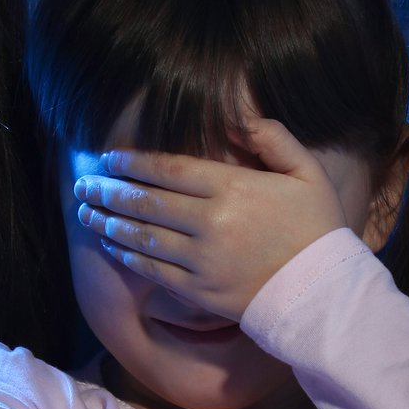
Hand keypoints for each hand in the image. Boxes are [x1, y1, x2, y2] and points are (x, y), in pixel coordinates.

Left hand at [70, 120, 351, 320]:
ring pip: (141, 236)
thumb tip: (240, 116)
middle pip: (145, 202)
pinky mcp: (199, 291)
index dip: (132, 163)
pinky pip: (152, 270)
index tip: (110, 159)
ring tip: (86, 212)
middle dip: (108, 191)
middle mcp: (211, 222)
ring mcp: (202, 259)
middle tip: (85, 184)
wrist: (323, 292)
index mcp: (233, 188)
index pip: (168, 170)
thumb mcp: (307, 172)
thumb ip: (273, 138)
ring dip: (108, 222)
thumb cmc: (317, 228)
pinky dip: (127, 256)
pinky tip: (112, 245)